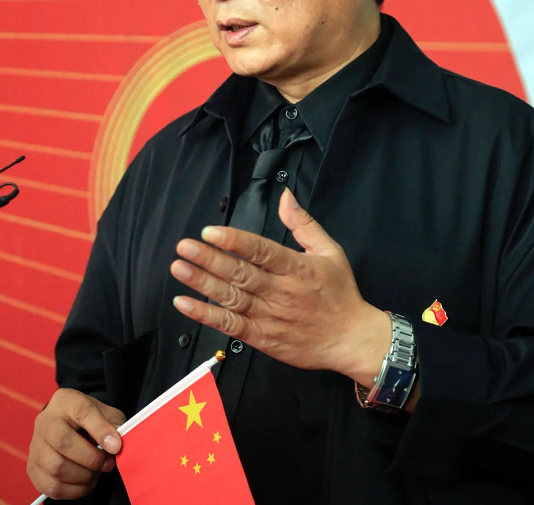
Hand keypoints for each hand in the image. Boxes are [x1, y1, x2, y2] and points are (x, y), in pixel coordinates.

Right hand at [27, 388, 125, 499]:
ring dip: (82, 477)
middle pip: (64, 442)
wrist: (66, 424)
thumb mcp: (104, 412)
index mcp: (66, 400)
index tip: (116, 446)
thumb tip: (116, 443)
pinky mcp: (32, 468)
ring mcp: (35, 445)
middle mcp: (45, 420)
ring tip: (96, 474)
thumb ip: (113, 424)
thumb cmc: (89, 419)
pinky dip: (72, 491)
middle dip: (91, 459)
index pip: (82, 411)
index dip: (101, 430)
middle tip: (107, 464)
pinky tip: (84, 484)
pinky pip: (50, 486)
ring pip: (56, 467)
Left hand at [171, 188, 390, 384]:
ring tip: (180, 269)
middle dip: (209, 259)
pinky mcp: (262, 338)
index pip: (261, 251)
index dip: (235, 241)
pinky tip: (186, 304)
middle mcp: (281, 292)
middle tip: (184, 247)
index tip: (210, 232)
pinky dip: (207, 315)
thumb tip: (285, 196)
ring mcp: (270, 317)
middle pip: (240, 274)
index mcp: (297, 268)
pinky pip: (230, 325)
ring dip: (202, 284)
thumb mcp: (330, 250)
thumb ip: (303, 223)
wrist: (351, 339)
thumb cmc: (340, 294)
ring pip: (231, 298)